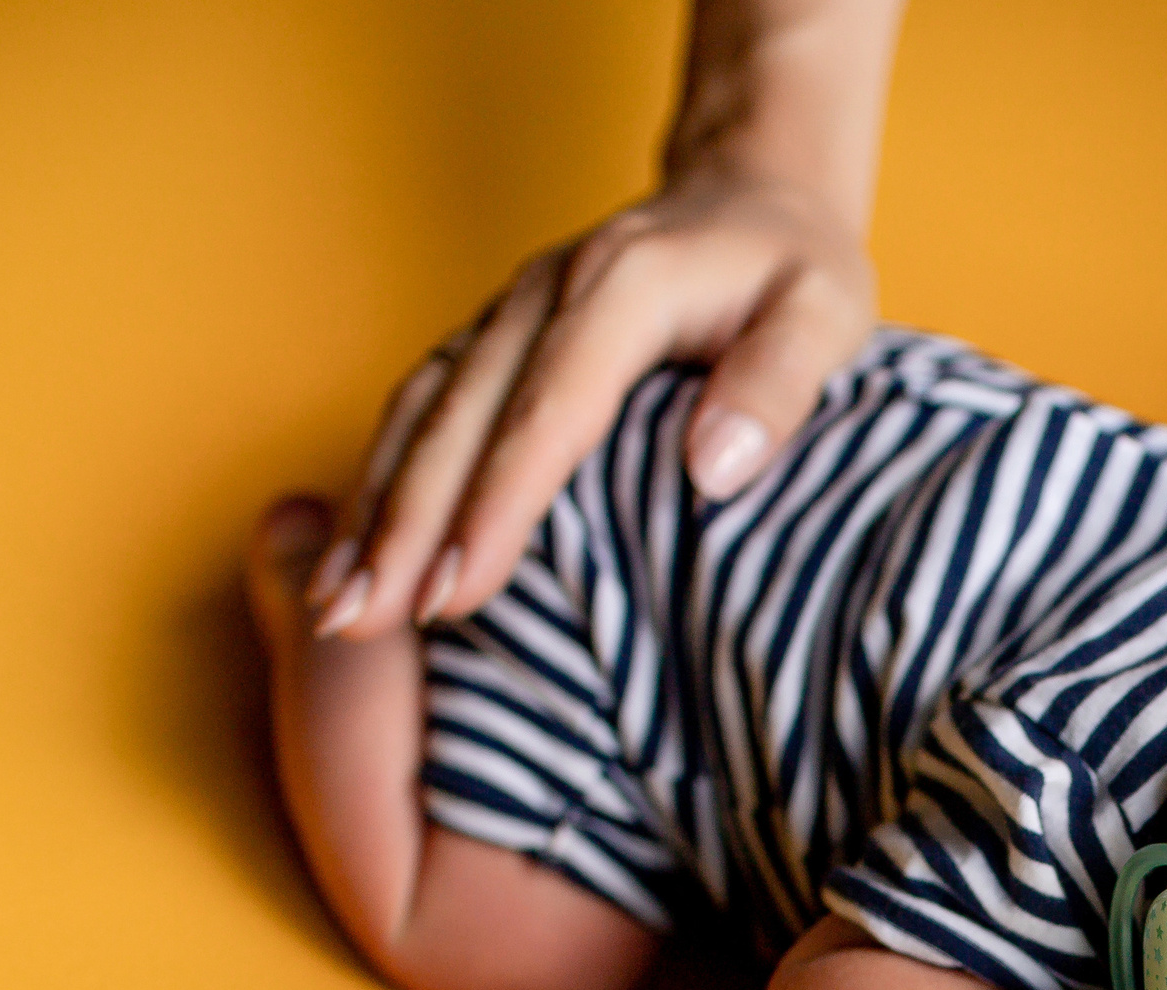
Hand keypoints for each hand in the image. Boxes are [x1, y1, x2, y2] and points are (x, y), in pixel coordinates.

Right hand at [308, 163, 874, 638]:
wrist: (750, 190)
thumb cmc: (795, 269)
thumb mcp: (826, 312)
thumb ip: (778, 383)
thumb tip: (711, 469)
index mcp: (624, 287)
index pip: (550, 410)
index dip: (496, 505)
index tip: (458, 593)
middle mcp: (546, 293)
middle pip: (459, 417)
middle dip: (406, 525)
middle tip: (363, 623)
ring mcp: (508, 313)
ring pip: (422, 413)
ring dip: (375, 509)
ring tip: (340, 609)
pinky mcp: (494, 339)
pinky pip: (424, 410)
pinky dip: (384, 481)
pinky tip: (360, 553)